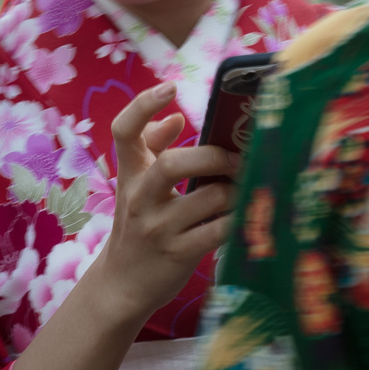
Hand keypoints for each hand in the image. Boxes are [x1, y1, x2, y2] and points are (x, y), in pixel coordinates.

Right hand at [96, 82, 237, 321]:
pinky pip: (219, 229)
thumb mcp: (136, 185)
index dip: (143, 104)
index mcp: (130, 174)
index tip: (170, 86)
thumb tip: (177, 117)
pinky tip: (244, 215)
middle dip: (212, 157)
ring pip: (208, 197)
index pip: (124, 131)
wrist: (122, 283)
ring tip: (245, 188)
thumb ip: (153, 148)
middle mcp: (140, 198)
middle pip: (172, 164)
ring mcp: (159, 228)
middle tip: (235, 159)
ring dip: (235, 190)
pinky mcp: (179, 253)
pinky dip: (238, 219)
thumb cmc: (138, 225)